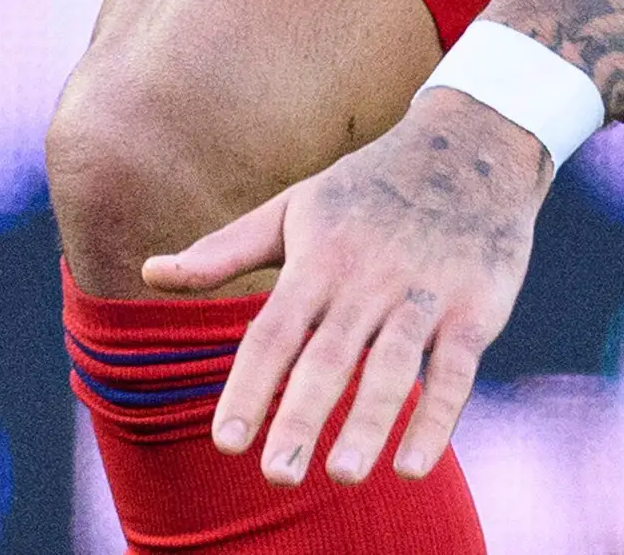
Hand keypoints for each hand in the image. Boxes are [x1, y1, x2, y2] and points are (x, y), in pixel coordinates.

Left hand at [145, 88, 550, 488]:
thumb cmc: (368, 186)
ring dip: (368, 422)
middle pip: (329, 357)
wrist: (473, 146)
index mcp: (317, 257)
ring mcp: (422, 294)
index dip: (250, 387)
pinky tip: (414, 465)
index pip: (274, 332)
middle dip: (302, 417)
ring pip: (391, 367)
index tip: (225, 443)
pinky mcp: (474, 309)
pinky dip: (436, 418)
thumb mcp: (294, 206)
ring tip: (343, 475)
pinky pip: (453, 372)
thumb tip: (150, 274)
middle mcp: (367, 278)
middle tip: (275, 478)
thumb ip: (225, 249)